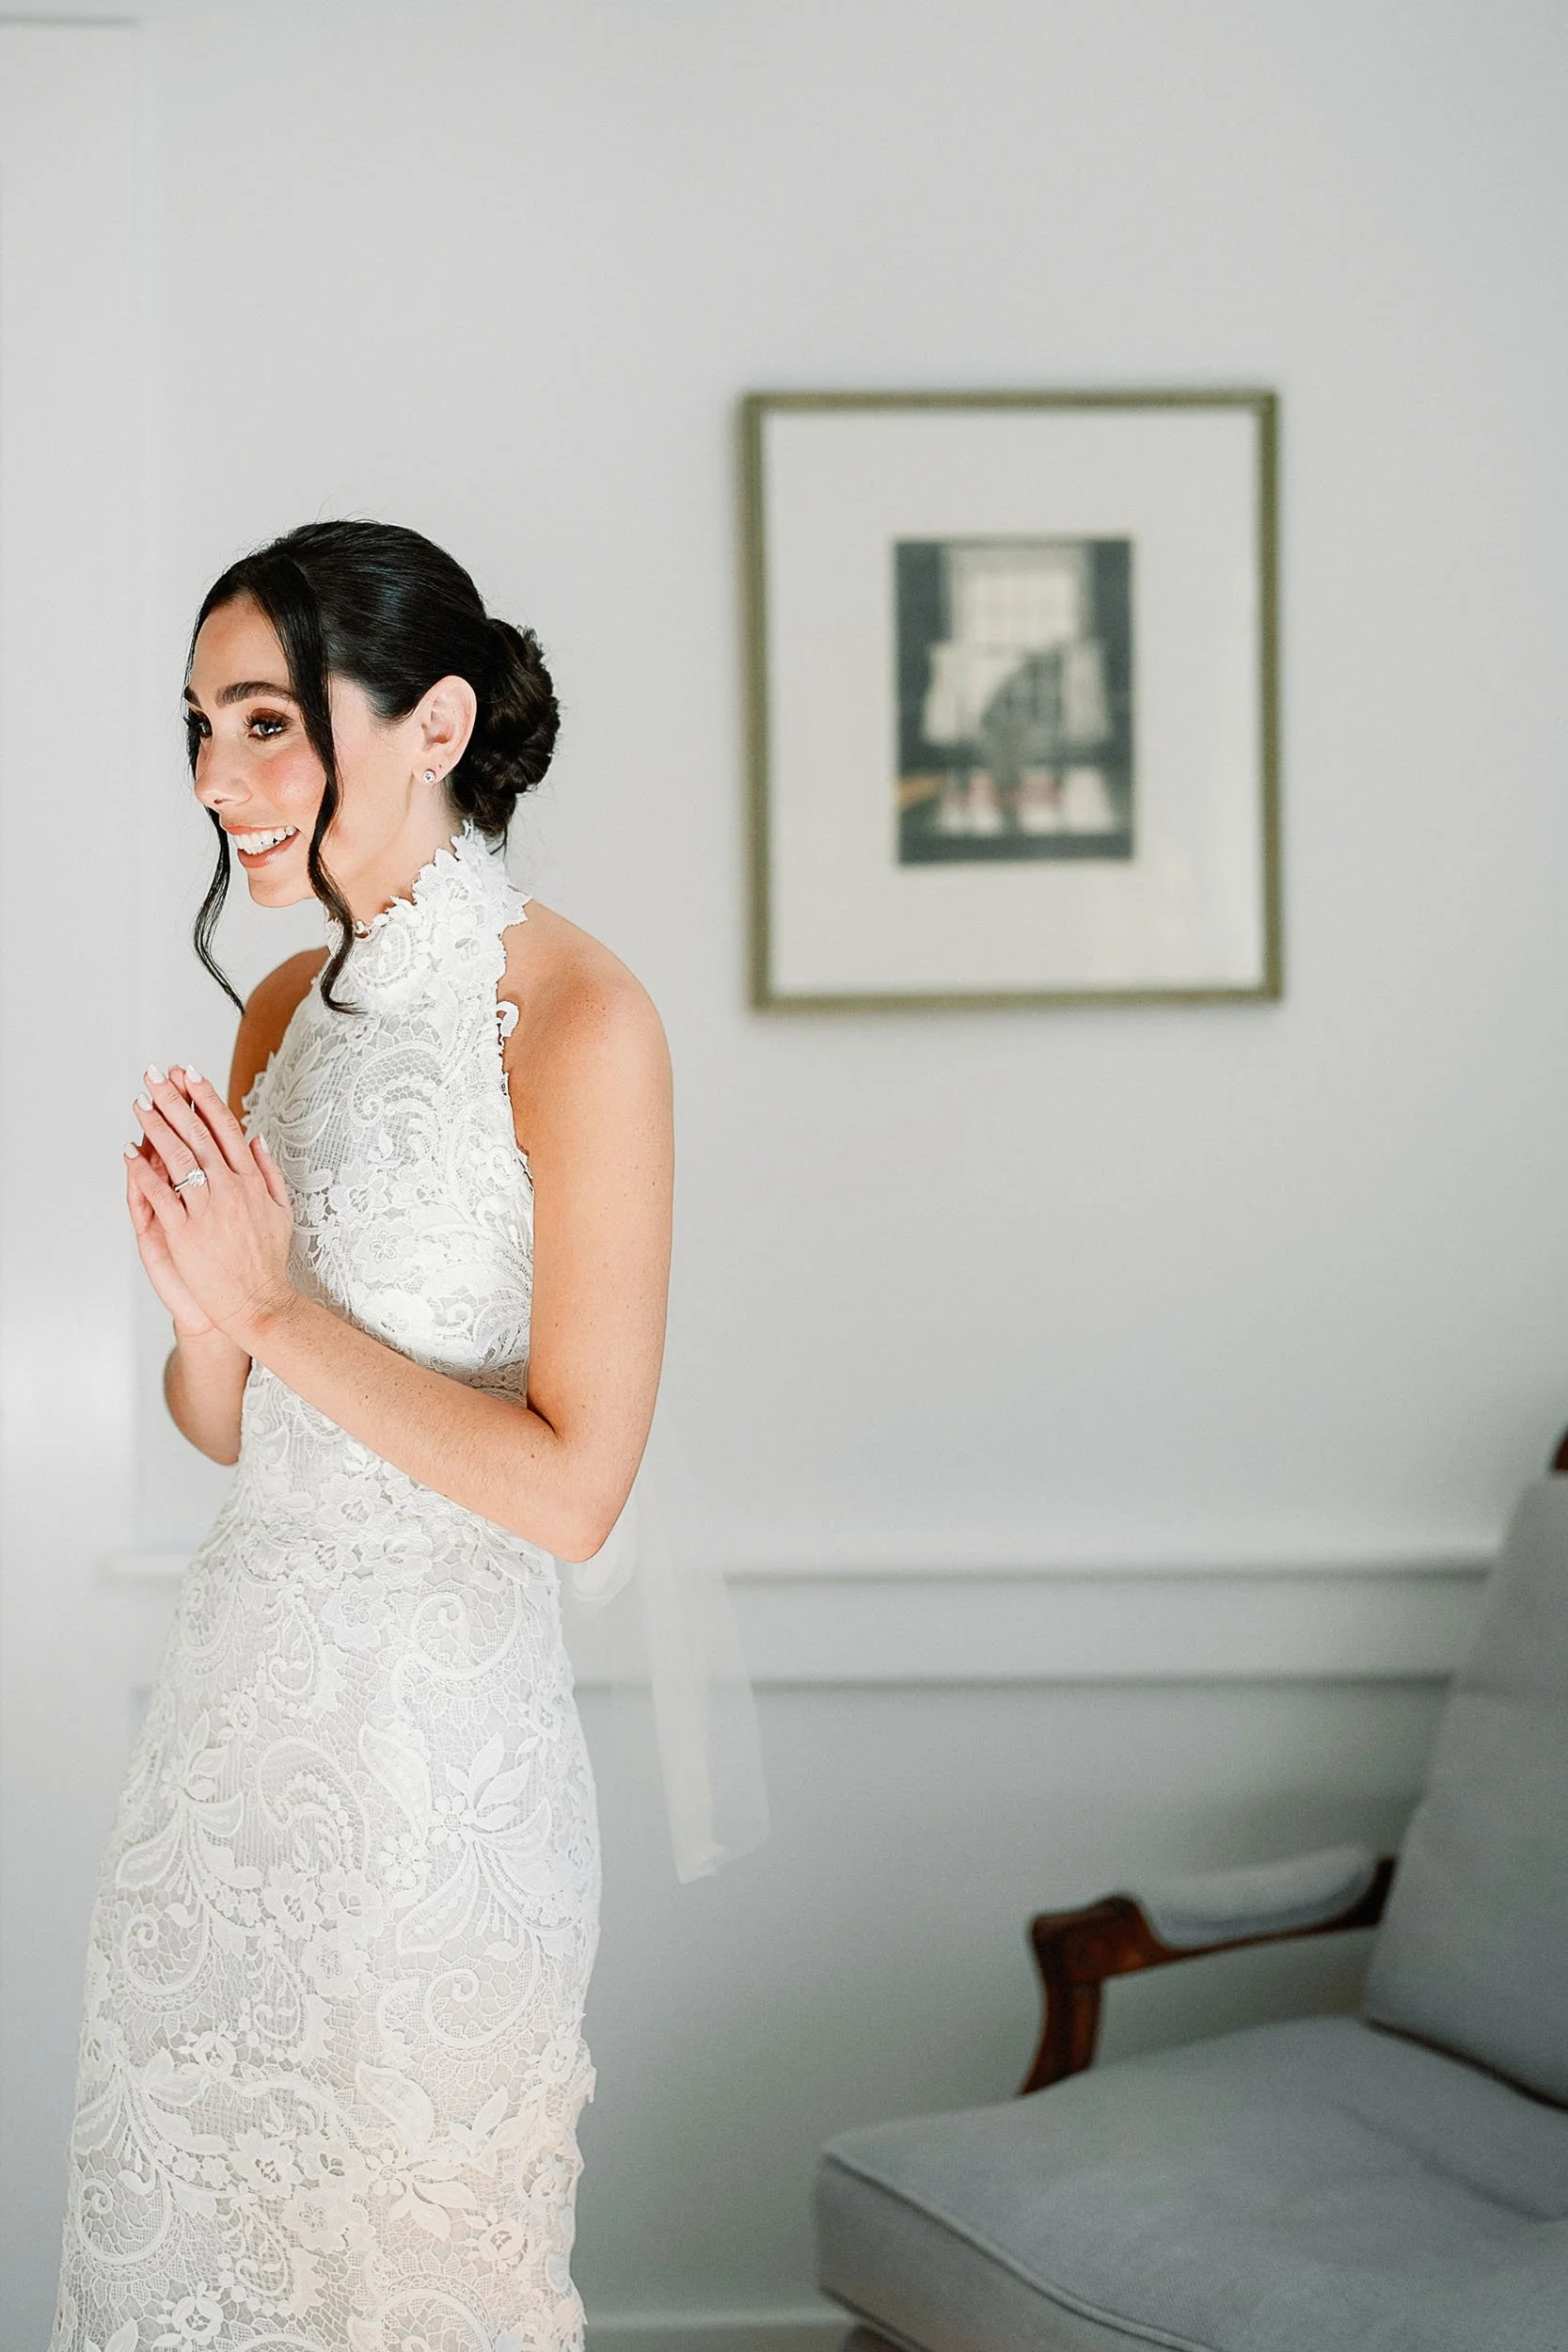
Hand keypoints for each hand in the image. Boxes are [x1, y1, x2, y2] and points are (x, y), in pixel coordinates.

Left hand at [125, 1063, 295, 1346]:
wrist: (258, 1302)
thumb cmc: (267, 1260)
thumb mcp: (281, 1209)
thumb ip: (268, 1170)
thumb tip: (256, 1137)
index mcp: (251, 1181)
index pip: (225, 1128)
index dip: (205, 1098)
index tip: (190, 1075)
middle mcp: (229, 1189)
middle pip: (197, 1135)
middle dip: (173, 1101)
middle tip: (155, 1076)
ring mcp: (205, 1209)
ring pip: (176, 1157)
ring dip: (155, 1127)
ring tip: (139, 1103)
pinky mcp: (183, 1232)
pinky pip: (159, 1193)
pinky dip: (143, 1171)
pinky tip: (130, 1151)